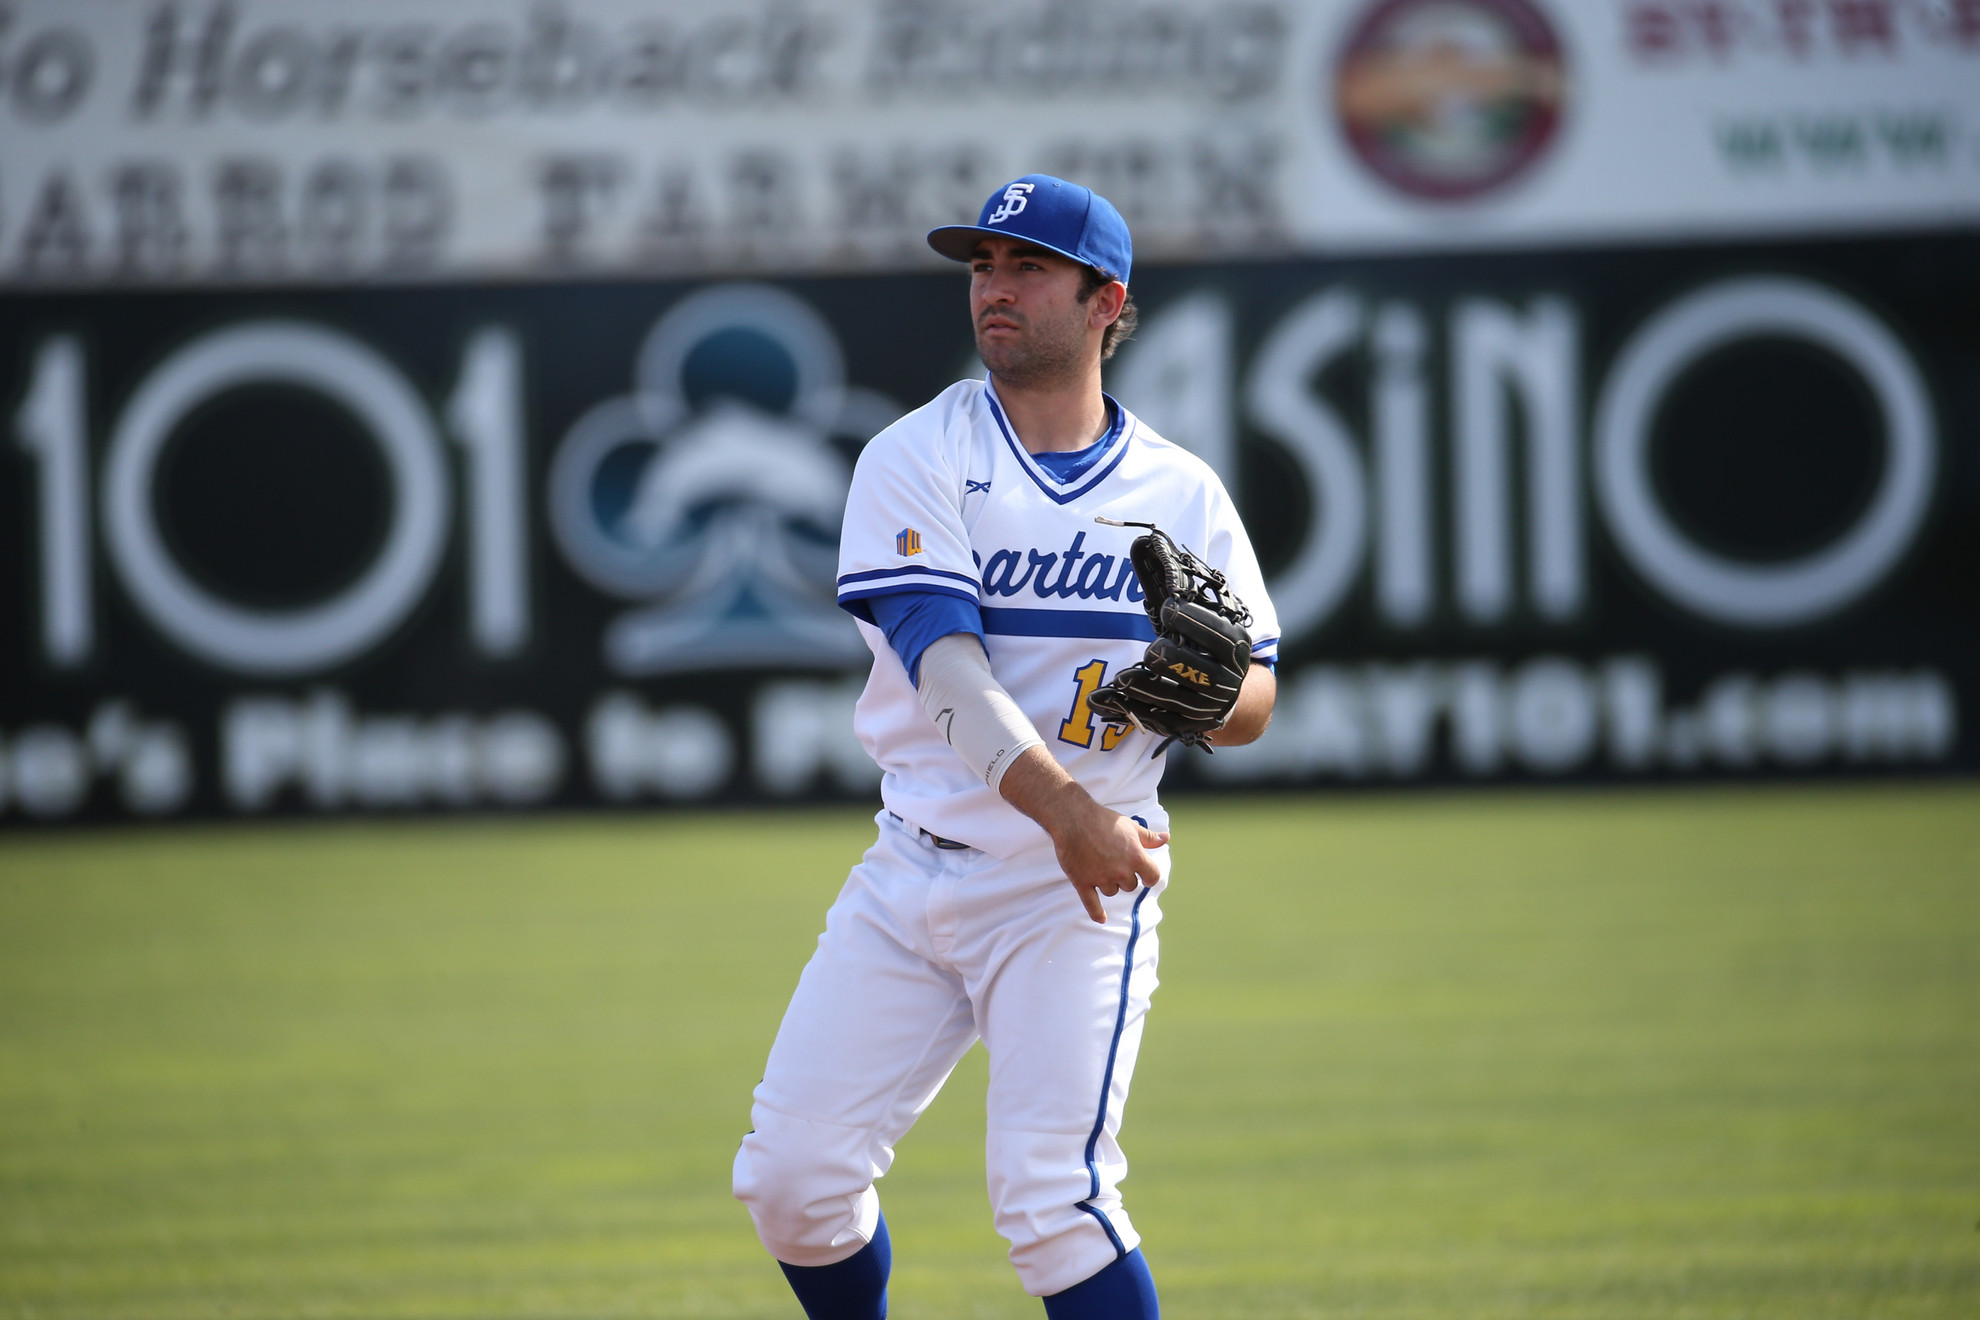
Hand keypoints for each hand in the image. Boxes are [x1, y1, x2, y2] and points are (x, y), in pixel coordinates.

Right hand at [1052, 804, 1169, 922]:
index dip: (1150, 877)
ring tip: (1098, 865)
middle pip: (1130, 886)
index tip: (1145, 876)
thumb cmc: (1104, 820)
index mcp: (1136, 857)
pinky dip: (1097, 913)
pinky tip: (1102, 919)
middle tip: (1113, 861)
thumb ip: (1149, 837)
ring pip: (1112, 891)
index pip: (1153, 877)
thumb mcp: (1130, 826)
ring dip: (1108, 883)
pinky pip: (1092, 904)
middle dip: (1125, 877)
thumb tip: (1166, 838)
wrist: (1073, 818)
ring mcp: (1101, 878)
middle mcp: (1121, 871)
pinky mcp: (1083, 882)